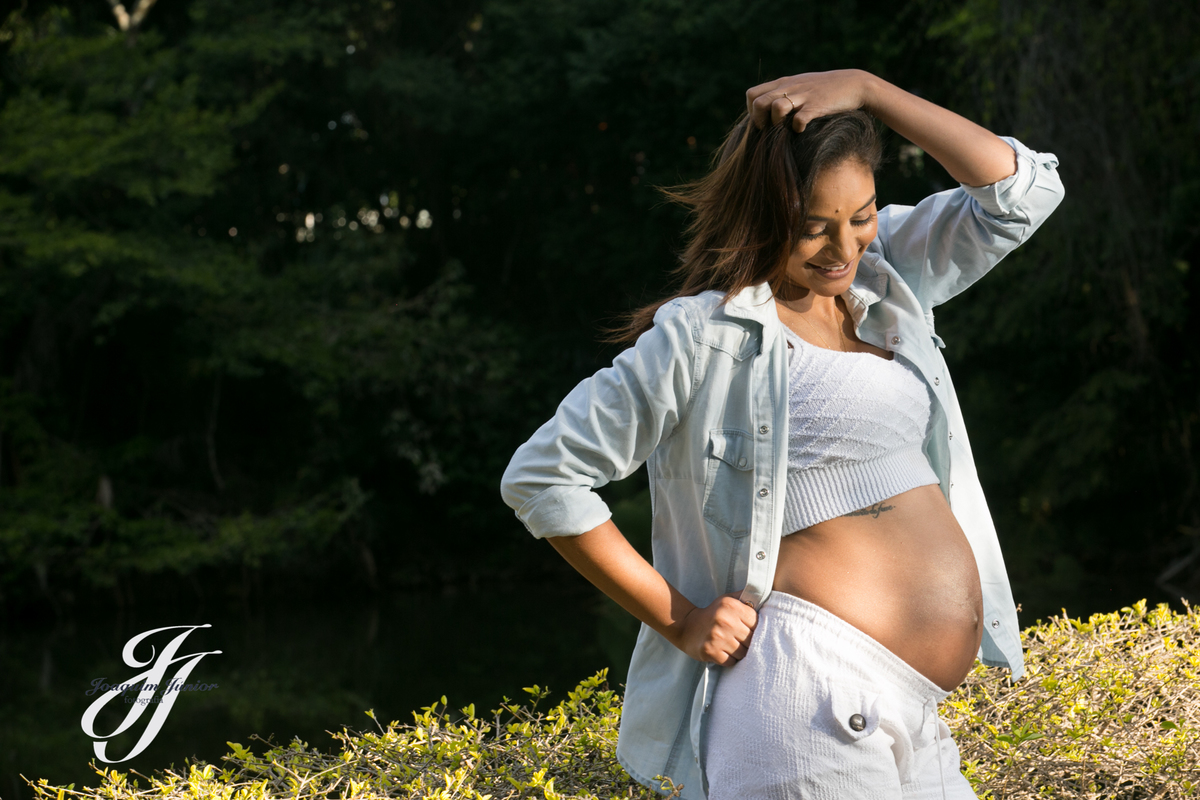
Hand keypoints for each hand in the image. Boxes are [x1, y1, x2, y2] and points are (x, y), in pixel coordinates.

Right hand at [676, 592, 757, 664]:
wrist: (687, 626)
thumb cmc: (713, 613)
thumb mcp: (727, 600)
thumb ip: (746, 598)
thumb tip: (766, 597)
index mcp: (731, 606)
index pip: (757, 623)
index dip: (754, 629)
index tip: (747, 629)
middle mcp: (724, 620)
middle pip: (751, 640)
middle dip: (747, 643)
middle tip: (739, 640)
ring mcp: (717, 637)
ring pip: (742, 653)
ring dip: (739, 653)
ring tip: (731, 646)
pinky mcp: (710, 651)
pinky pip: (731, 662)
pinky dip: (729, 660)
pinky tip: (723, 652)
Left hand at [746, 69, 870, 131]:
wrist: (854, 84)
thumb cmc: (824, 89)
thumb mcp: (800, 85)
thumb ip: (782, 92)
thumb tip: (766, 110)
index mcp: (783, 83)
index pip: (752, 94)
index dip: (751, 111)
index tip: (762, 121)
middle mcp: (790, 87)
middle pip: (759, 102)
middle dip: (758, 120)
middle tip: (769, 129)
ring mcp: (804, 96)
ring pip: (776, 107)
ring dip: (776, 123)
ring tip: (784, 129)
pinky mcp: (818, 105)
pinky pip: (800, 119)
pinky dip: (798, 127)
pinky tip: (802, 130)